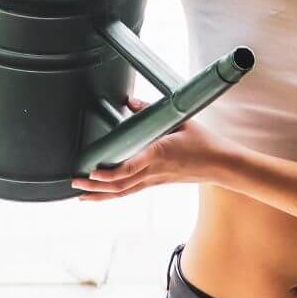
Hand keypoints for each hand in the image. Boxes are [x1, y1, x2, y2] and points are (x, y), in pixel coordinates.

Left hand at [71, 98, 236, 199]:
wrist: (220, 164)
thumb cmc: (203, 141)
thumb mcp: (180, 119)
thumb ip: (152, 109)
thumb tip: (129, 101)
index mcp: (159, 153)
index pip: (132, 167)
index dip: (110, 172)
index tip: (94, 171)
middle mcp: (154, 170)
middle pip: (120, 183)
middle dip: (96, 185)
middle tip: (76, 181)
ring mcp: (154, 180)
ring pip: (123, 192)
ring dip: (101, 195)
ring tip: (80, 195)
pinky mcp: (156, 183)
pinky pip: (130, 191)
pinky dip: (112, 195)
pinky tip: (99, 196)